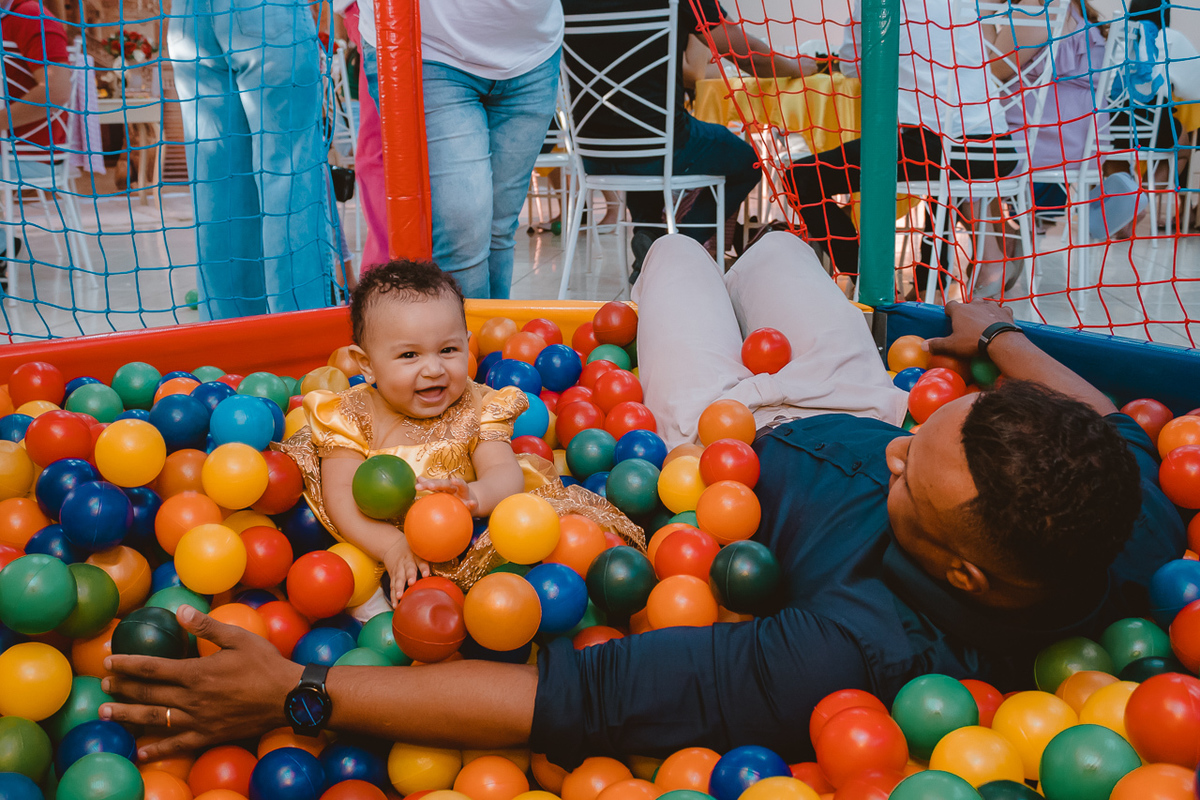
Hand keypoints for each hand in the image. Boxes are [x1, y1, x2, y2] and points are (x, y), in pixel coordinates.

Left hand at [99, 605, 302, 761]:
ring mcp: (198, 720)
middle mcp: (191, 699)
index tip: (108, 662)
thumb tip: (181, 611)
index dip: (127, 665)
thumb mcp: (239, 638)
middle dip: (122, 688)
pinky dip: (157, 749)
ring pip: (155, 718)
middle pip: (148, 694)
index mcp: (197, 673)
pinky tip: (141, 751)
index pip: (152, 668)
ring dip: (128, 715)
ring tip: (106, 713)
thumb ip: (207, 626)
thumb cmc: (266, 664)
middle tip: (102, 685)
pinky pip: (177, 744)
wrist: (288, 697)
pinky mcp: (208, 735)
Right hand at [383, 537, 429, 602]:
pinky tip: (395, 605)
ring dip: (399, 588)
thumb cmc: (412, 550)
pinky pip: (392, 587)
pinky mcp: (392, 577)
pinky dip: (393, 596)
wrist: (392, 546)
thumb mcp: (420, 550)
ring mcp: (398, 570)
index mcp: (415, 556)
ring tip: (399, 597)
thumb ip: (432, 556)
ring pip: (398, 579)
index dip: (424, 567)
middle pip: (408, 569)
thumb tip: (453, 560)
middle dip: (410, 576)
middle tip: (411, 583)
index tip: (426, 574)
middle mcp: (406, 563)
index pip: (421, 561)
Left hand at [414, 476, 477, 513]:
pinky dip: (472, 503)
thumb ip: (432, 486)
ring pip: (462, 487)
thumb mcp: (443, 492)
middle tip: (428, 485)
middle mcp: (455, 488)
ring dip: (458, 483)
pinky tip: (472, 503)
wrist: (472, 502)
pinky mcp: (473, 503)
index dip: (426, 484)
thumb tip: (417, 479)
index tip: (417, 485)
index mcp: (446, 487)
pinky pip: (472, 504)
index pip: (435, 484)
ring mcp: (465, 494)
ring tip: (453, 481)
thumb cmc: (454, 498)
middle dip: (437, 484)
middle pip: (446, 484)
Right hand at [925, 299, 1015, 358]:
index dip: (949, 311)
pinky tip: (1000, 321)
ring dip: (984, 310)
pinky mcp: (1005, 311)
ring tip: (984, 321)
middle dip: (968, 309)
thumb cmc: (973, 342)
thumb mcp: (952, 346)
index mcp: (960, 310)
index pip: (950, 305)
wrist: (1001, 341)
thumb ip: (937, 344)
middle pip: (969, 303)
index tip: (950, 318)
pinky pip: (1002, 310)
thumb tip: (923, 346)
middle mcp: (975, 304)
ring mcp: (992, 306)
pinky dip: (1000, 314)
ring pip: (986, 304)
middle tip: (968, 322)